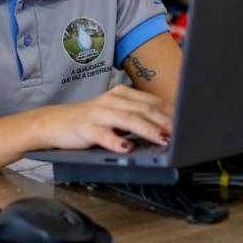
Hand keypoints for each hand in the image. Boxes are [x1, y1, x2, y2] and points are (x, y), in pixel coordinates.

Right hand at [35, 85, 172, 152]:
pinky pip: (104, 135)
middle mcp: (111, 100)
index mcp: (121, 94)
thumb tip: (167, 128)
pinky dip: (116, 142)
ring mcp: (99, 114)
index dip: (171, 112)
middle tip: (181, 133)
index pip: (152, 101)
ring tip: (162, 139)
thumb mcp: (115, 114)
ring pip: (128, 119)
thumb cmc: (90, 121)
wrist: (55, 123)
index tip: (187, 123)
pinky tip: (126, 148)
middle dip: (165, 121)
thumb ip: (137, 116)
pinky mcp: (86, 128)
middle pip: (144, 109)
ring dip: (147, 130)